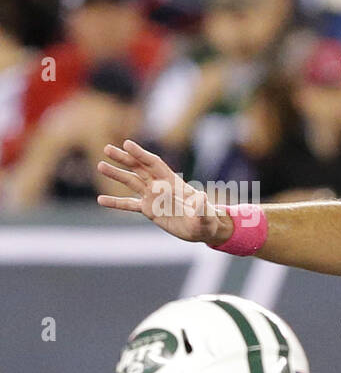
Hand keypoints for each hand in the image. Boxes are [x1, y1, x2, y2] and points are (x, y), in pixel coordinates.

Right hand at [96, 140, 232, 244]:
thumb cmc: (208, 220)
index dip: (141, 154)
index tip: (127, 144)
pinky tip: (101, 200)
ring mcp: (153, 197)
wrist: (204, 229)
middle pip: (139, 168)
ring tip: (100, 166)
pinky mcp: (149, 210)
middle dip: (124, 158)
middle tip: (106, 148)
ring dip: (116, 174)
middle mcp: (161, 186)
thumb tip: (200, 197)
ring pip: (132, 182)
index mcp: (173, 183)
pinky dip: (116, 203)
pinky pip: (130, 204)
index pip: (154, 164)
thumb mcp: (205, 215)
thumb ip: (201, 207)